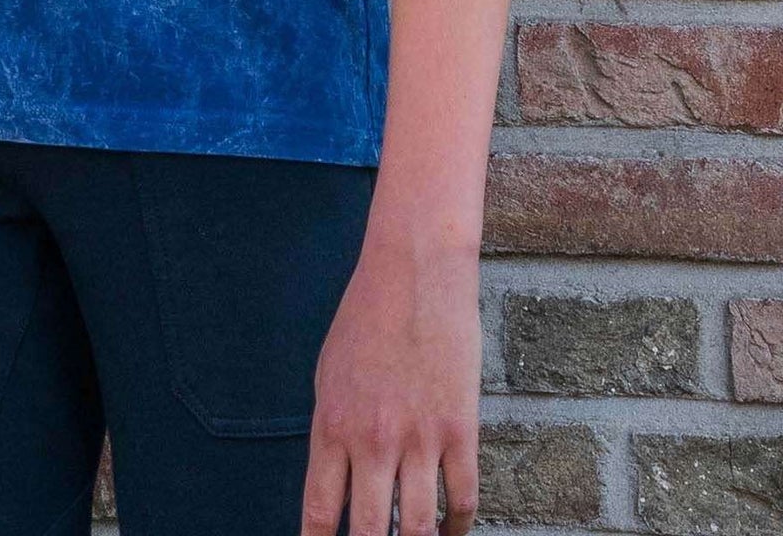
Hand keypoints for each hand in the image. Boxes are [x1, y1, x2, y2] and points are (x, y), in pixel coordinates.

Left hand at [301, 232, 480, 535]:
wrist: (414, 272)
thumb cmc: (365, 318)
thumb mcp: (329, 374)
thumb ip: (332, 432)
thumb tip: (336, 485)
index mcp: (332, 425)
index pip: (319, 511)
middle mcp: (372, 440)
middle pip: (369, 533)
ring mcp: (419, 439)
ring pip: (420, 529)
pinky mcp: (460, 430)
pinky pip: (462, 500)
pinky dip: (457, 527)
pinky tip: (451, 532)